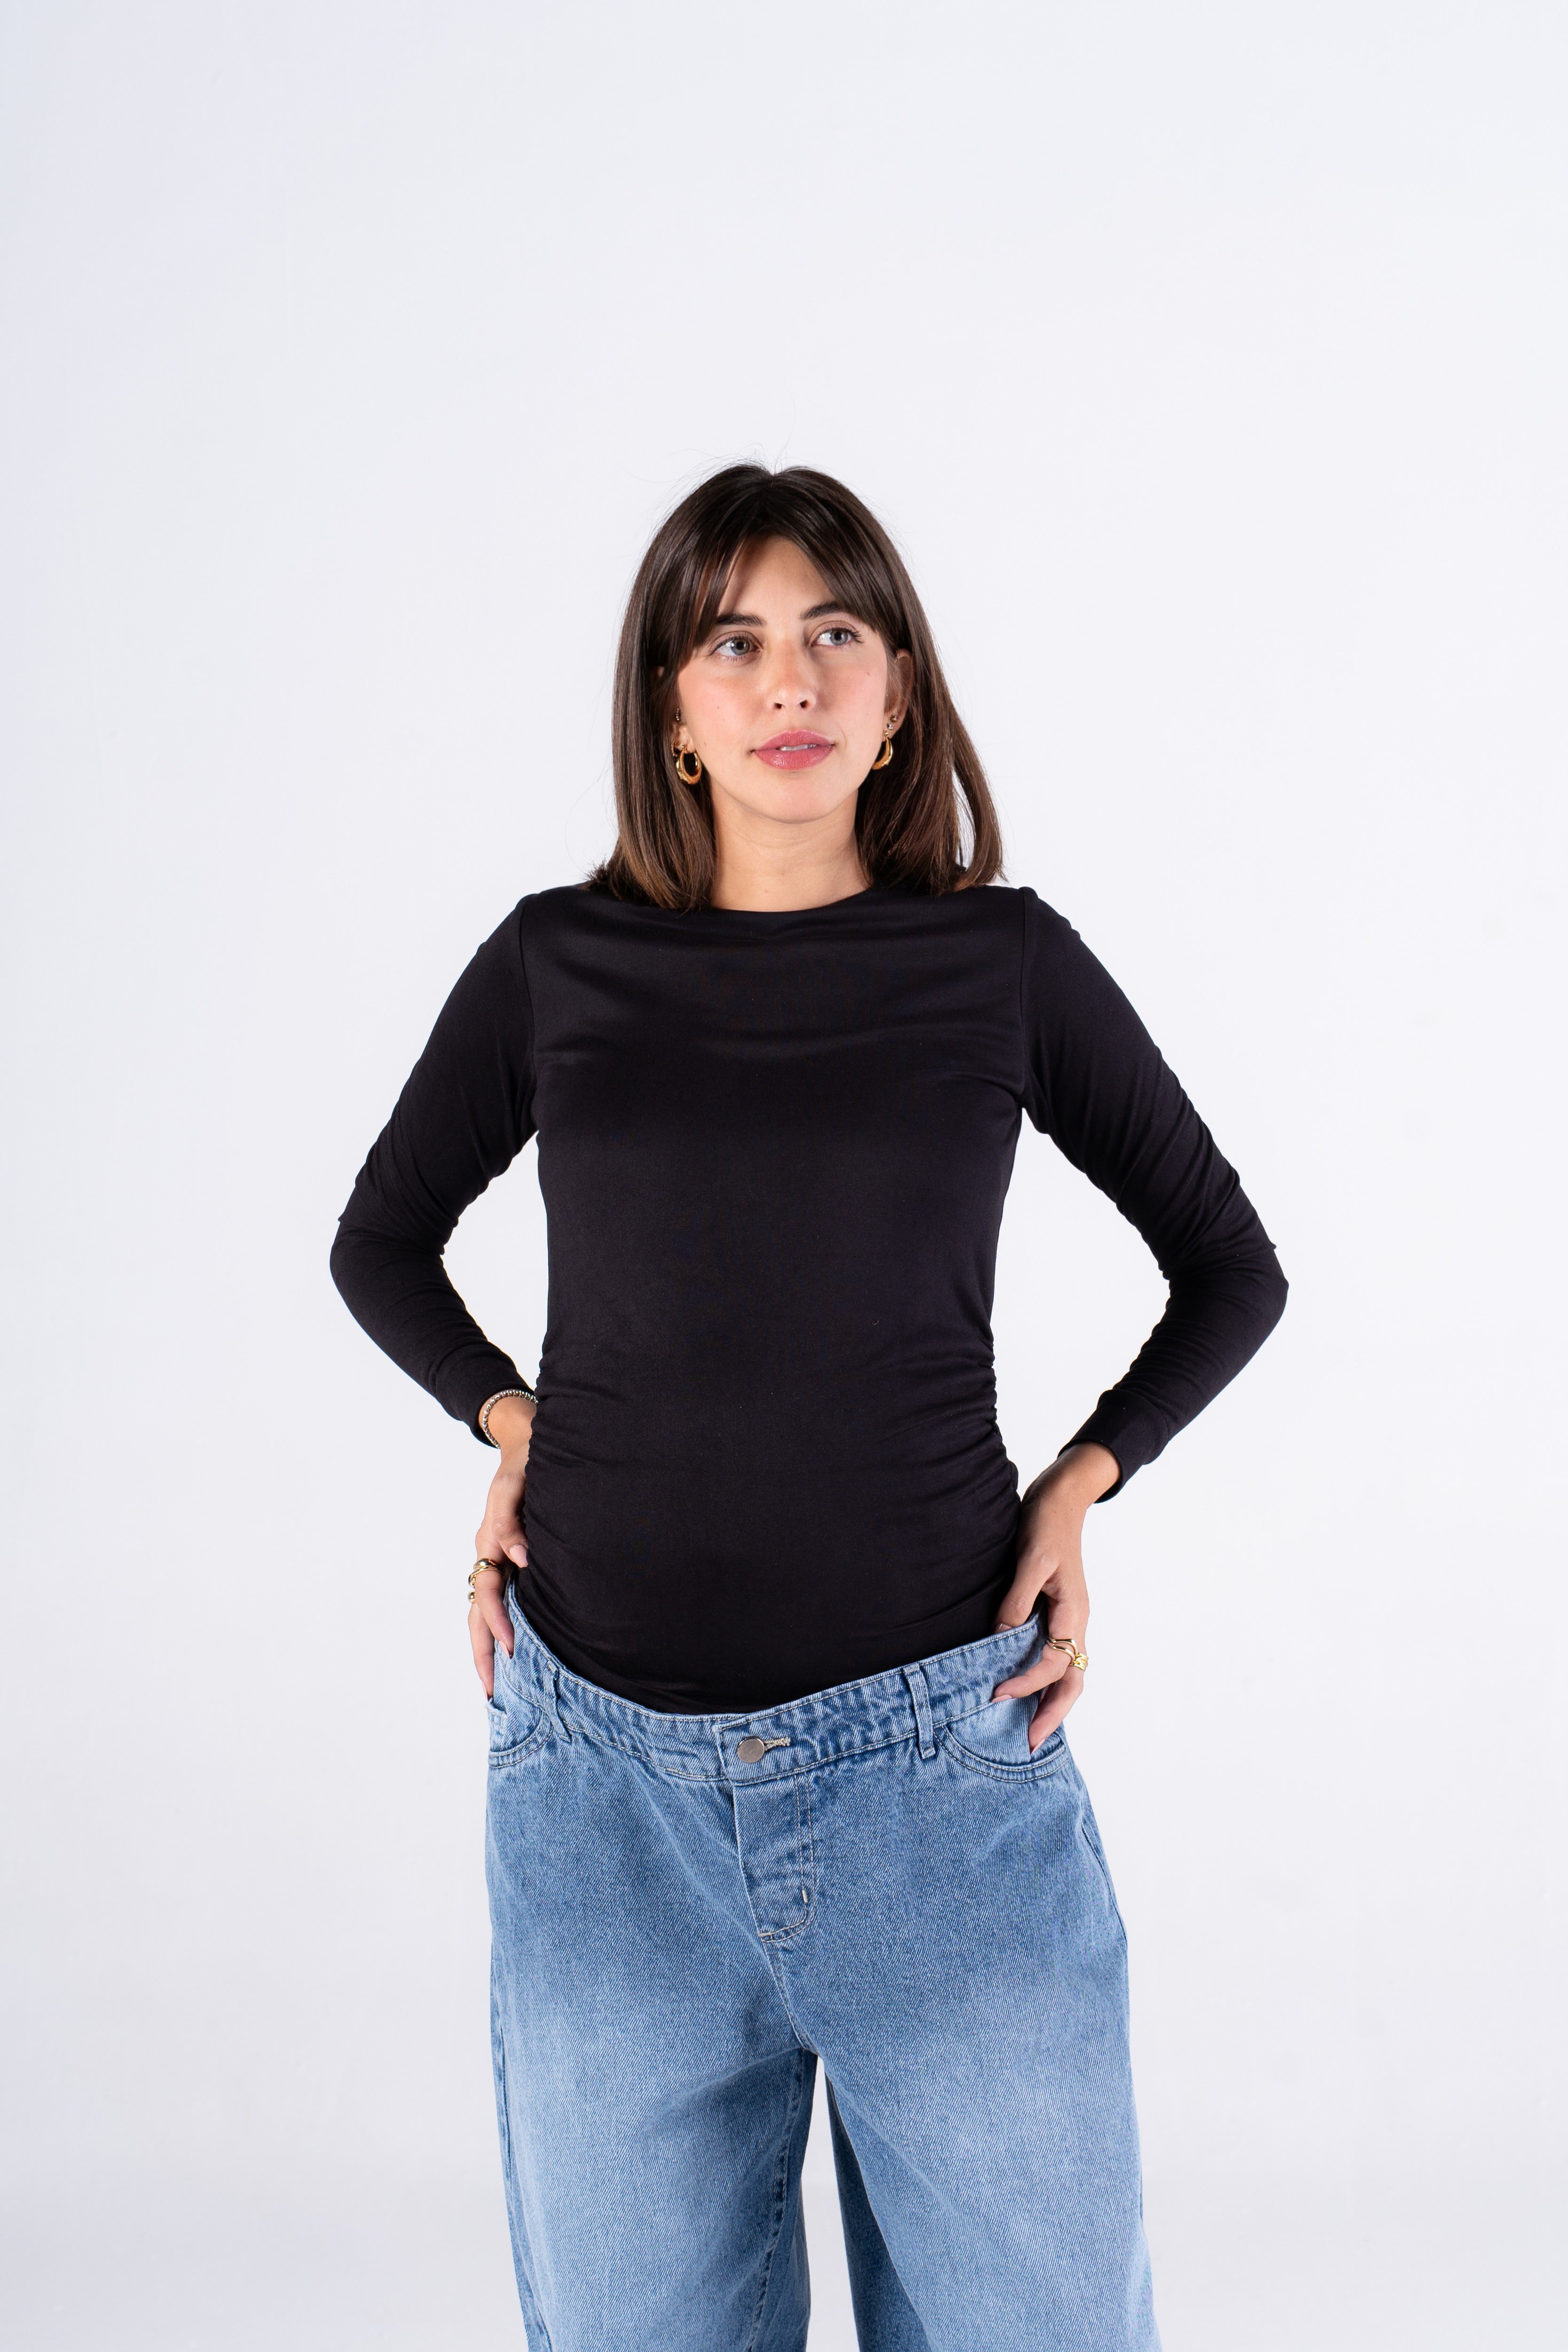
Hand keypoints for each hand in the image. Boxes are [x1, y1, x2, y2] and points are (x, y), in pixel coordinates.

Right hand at [470, 1395, 534, 1695]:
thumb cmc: (525, 1462)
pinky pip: (500, 1600)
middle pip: (479, 1614)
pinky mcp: (510, 1558)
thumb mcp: (517, 1483)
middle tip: (493, 1694)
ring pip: (485, 1612)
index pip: (489, 1593)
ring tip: (495, 1686)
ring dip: (488, 1647)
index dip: (498, 1622)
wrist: (525, 1443)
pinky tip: (510, 1648)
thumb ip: (512, 1520)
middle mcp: (490, 1555)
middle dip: (484, 1653)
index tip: (514, 1649)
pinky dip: (498, 1627)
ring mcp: (498, 1558)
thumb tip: (519, 1558)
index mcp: (489, 1541)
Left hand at [990, 1442, 1118, 1749]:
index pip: (1054, 1662)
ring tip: (1031, 1730)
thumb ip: (1017, 1600)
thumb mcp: (1030, 1559)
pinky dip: (1046, 1679)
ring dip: (1052, 1702)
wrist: (1061, 1498)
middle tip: (1030, 1745)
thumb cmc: (1046, 1524)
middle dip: (1054, 1714)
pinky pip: (1057, 1655)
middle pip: (1074, 1680)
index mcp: (1073, 1611)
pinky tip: (1025, 1688)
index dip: (1026, 1682)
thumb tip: (1001, 1639)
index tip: (997, 1694)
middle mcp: (1076, 1621)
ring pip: (1069, 1672)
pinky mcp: (1059, 1612)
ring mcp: (1070, 1618)